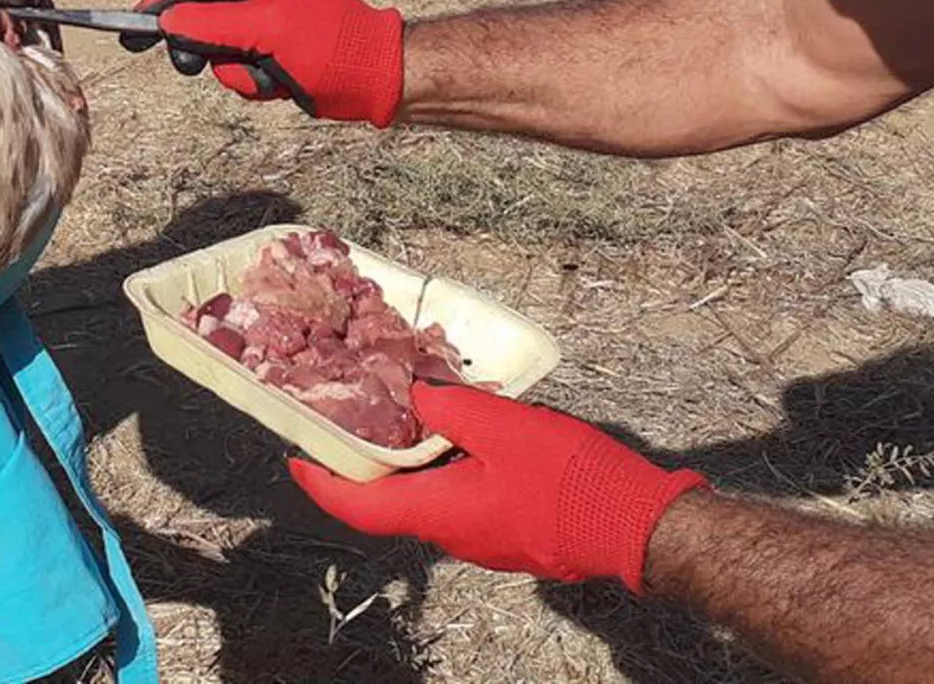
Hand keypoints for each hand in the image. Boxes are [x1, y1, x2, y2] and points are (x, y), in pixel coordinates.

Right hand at [132, 0, 405, 125]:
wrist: (376, 79)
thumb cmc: (330, 46)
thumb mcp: (264, 31)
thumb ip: (211, 23)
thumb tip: (168, 19)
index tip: (136, 23)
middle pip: (203, 10)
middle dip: (202, 43)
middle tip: (190, 64)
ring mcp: (269, 20)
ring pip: (219, 45)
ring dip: (235, 68)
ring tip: (266, 75)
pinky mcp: (275, 49)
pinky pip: (241, 64)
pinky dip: (254, 80)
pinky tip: (280, 83)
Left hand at [289, 382, 707, 591]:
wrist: (637, 525)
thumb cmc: (572, 481)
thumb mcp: (504, 427)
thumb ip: (451, 409)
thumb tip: (414, 395)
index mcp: (440, 513)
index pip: (359, 505)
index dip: (321, 482)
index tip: (297, 457)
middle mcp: (454, 534)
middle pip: (391, 501)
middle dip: (368, 461)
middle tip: (354, 418)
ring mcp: (484, 539)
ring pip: (430, 498)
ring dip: (413, 461)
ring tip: (411, 412)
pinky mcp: (510, 532)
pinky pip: (463, 499)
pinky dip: (449, 467)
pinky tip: (466, 433)